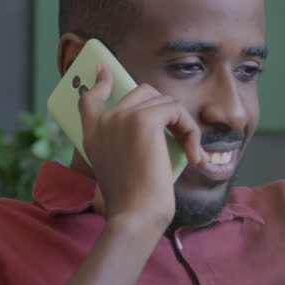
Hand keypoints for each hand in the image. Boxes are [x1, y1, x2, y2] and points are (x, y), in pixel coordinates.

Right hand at [79, 63, 207, 228]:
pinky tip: (194, 156)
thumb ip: (127, 144)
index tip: (104, 69)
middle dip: (168, 112)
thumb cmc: (134, 203)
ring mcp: (121, 117)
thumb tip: (157, 124)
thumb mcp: (122, 169)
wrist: (135, 215)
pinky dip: (190, 131)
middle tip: (184, 141)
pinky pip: (176, 112)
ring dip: (184, 126)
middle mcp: (104, 122)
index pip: (91, 98)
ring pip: (164, 102)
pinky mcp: (144, 120)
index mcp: (93, 135)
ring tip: (191, 153)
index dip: (101, 82)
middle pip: (142, 93)